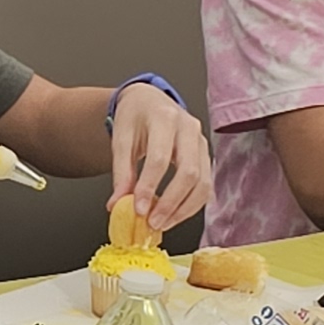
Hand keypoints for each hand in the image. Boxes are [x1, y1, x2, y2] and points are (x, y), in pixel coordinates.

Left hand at [107, 83, 208, 230]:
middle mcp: (188, 128)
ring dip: (184, 209)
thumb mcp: (120, 139)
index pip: (160, 158)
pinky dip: (192, 204)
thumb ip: (121, 172)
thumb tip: (117, 205)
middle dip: (171, 202)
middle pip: (188, 172)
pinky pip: (206, 185)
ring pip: (203, 182)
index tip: (138, 210)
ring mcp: (201, 141)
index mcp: (164, 118)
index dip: (150, 187)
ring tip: (162, 223)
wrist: (149, 100)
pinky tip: (174, 215)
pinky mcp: (206, 155)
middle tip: (153, 222)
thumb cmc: (134, 117)